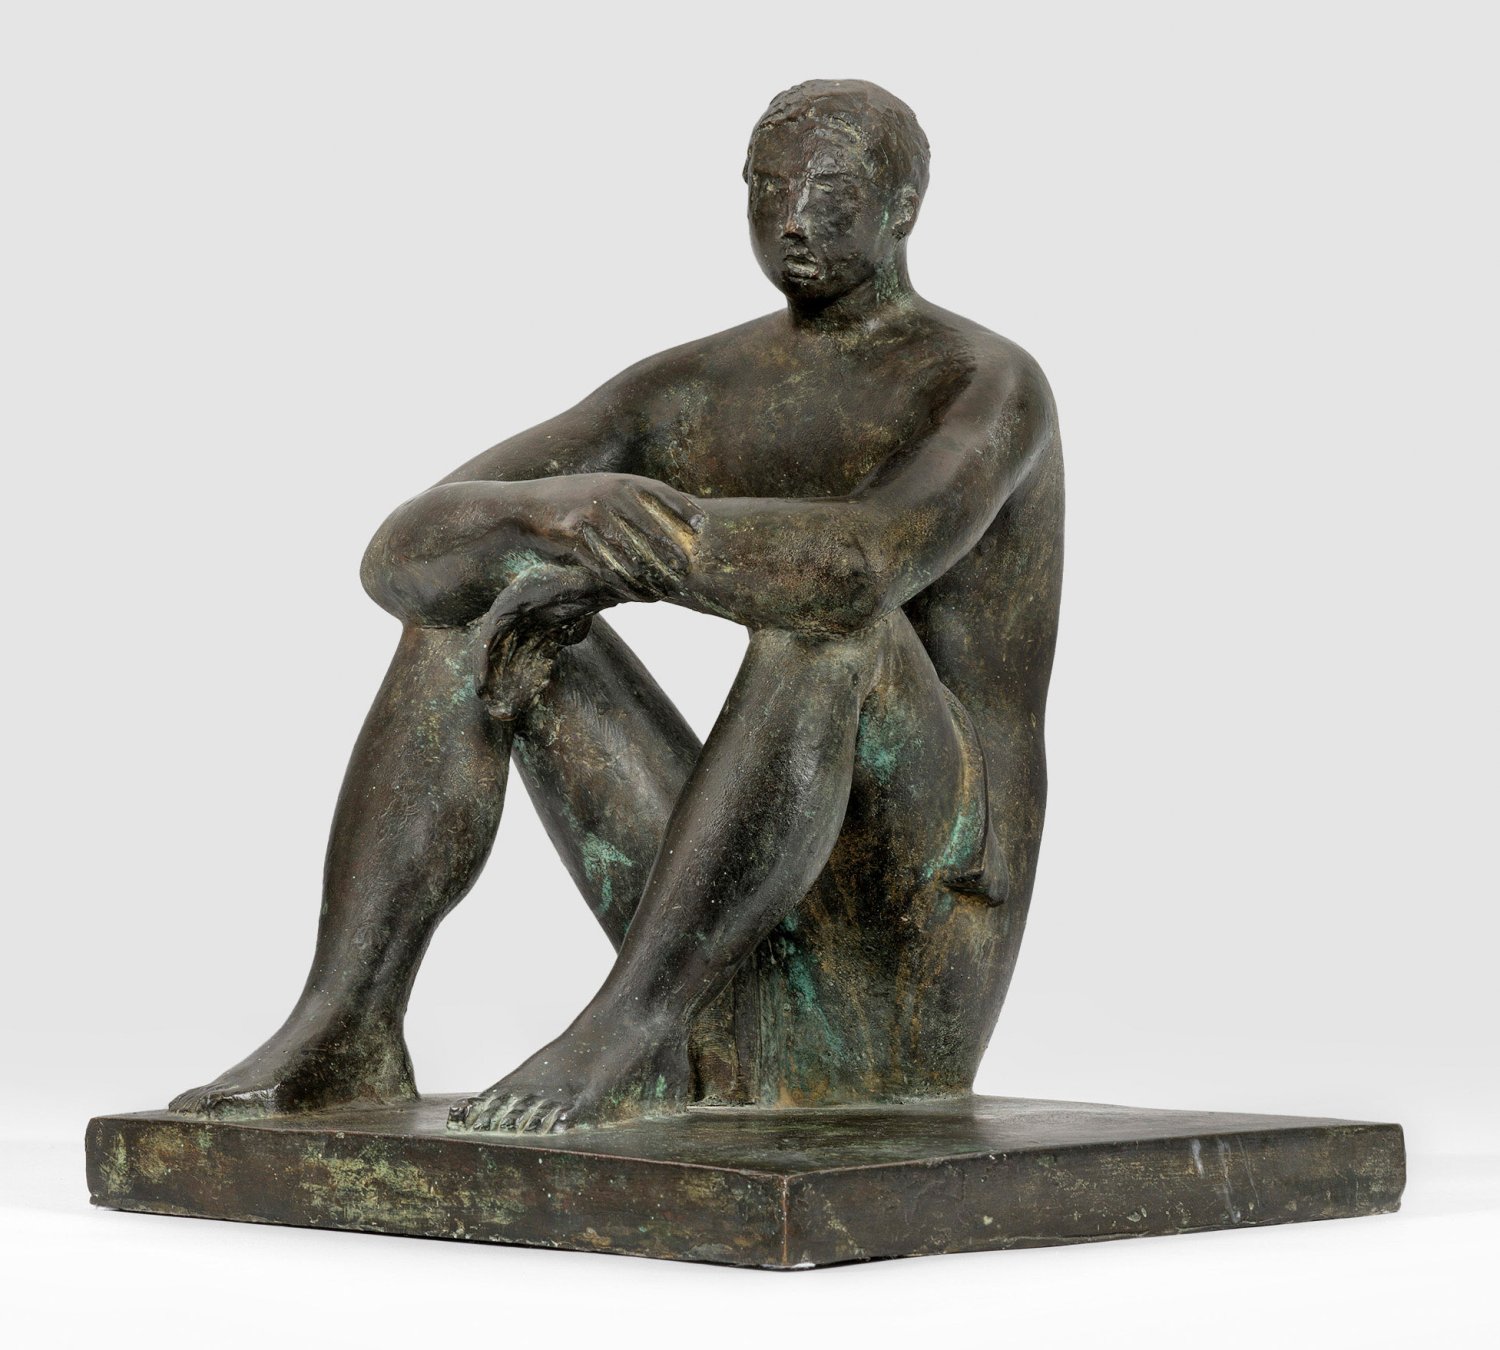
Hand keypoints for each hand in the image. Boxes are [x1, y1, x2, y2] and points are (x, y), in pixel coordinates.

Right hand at [537, 473, 703, 598]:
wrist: (525, 507)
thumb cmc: (571, 501)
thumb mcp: (603, 489)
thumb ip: (633, 499)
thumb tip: (673, 518)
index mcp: (620, 481)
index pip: (660, 492)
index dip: (683, 508)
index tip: (701, 525)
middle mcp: (609, 494)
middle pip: (651, 529)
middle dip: (670, 554)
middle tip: (686, 573)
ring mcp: (592, 514)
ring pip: (630, 553)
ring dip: (649, 577)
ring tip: (664, 592)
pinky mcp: (576, 535)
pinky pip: (607, 566)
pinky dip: (625, 585)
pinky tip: (638, 596)